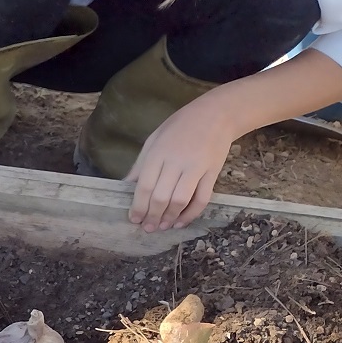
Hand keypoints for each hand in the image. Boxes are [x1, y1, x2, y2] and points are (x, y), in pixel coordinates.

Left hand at [126, 95, 238, 231]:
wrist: (216, 114)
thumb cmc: (180, 126)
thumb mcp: (154, 140)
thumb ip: (141, 164)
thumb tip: (125, 186)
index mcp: (158, 153)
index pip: (144, 186)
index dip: (138, 206)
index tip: (133, 219)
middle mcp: (176, 161)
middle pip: (161, 197)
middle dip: (152, 216)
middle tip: (147, 228)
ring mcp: (196, 167)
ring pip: (180, 200)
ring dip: (170, 217)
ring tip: (162, 226)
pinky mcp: (213, 173)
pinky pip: (202, 199)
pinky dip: (191, 214)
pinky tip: (181, 221)